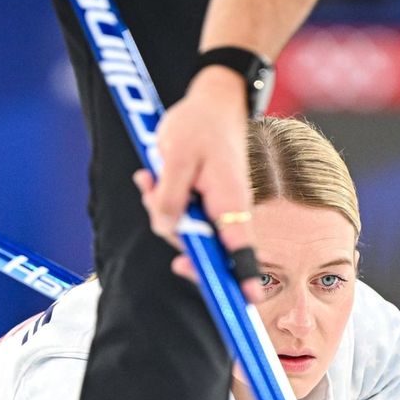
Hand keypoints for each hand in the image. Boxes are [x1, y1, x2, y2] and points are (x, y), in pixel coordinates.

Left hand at [133, 66, 262, 302]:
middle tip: (151, 195)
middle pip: (205, 251)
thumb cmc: (198, 125)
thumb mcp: (175, 157)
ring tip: (149, 177)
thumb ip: (170, 197)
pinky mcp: (208, 205)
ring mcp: (219, 210)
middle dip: (174, 237)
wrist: (212, 101)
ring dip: (162, 213)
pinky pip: (184, 218)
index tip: (250, 299)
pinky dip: (164, 205)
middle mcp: (229, 212)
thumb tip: (168, 229)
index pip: (241, 248)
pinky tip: (150, 179)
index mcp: (230, 202)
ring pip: (189, 234)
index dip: (244, 276)